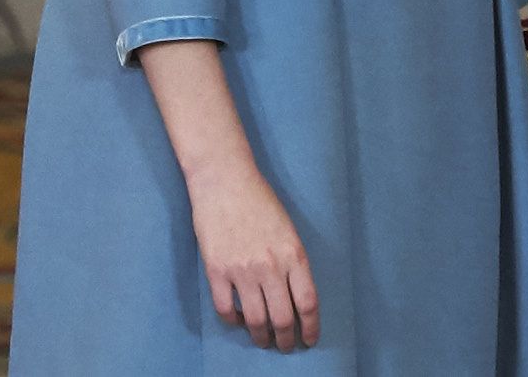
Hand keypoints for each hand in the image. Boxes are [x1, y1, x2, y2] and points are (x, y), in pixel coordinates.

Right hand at [190, 159, 319, 351]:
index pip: (307, 303)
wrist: (225, 181)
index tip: (310, 339)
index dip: (310, 327)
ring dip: (261, 337)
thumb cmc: (260, 200)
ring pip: (255, 320)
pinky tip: (238, 320)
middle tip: (286, 346)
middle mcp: (270, 266)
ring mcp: (242, 270)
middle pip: (283, 318)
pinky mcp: (216, 271)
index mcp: (293, 254)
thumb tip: (293, 296)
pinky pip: (226, 309)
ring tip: (264, 340)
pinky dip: (234, 321)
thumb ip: (292, 262)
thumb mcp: (288, 229)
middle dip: (286, 339)